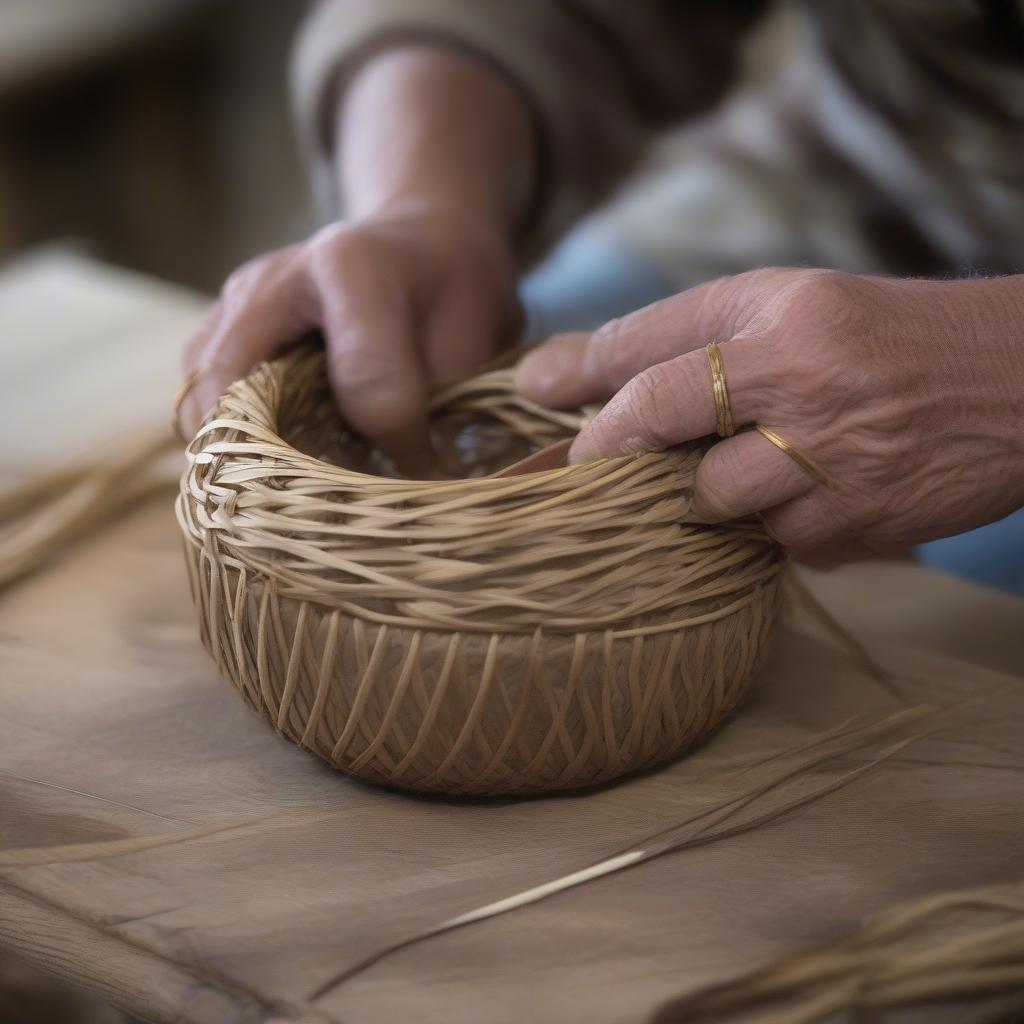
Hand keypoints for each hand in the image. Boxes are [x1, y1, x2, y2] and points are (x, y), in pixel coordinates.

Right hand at [179, 46, 533, 464]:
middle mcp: (274, 278)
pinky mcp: (216, 326)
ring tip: (293, 482)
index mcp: (352, 269)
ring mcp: (234, 301)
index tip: (423, 457)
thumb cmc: (452, 295)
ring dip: (238, 453)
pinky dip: (225, 438)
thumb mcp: (475, 339)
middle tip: (321, 499)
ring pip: (200, 399)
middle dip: (276, 462)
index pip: (365, 387)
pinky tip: (274, 454)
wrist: (419, 246)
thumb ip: (437, 401)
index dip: (400, 440)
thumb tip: (399, 475)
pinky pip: (196, 396)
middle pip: (237, 395)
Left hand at [517, 268, 1023, 560]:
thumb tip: (568, 378)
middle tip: (578, 465)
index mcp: (782, 315)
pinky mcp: (856, 527)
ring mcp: (829, 463)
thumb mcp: (794, 306)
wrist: (1022, 385)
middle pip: (654, 424)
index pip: (649, 351)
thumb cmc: (889, 338)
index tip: (531, 395)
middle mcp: (800, 382)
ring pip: (705, 502)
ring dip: (699, 496)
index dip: (580, 379)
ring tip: (747, 465)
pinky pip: (773, 544)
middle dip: (603, 451)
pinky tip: (812, 493)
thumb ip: (688, 335)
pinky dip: (772, 527)